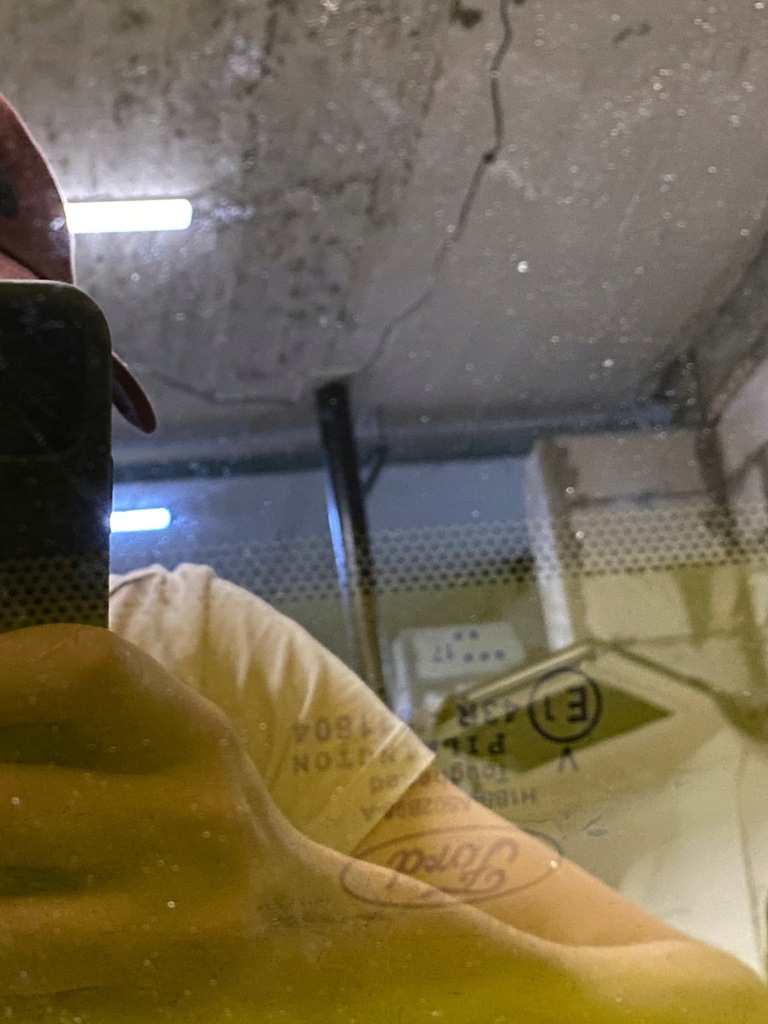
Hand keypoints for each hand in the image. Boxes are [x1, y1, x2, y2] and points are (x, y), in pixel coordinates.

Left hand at [0, 623, 296, 1015]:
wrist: (301, 933)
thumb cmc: (209, 818)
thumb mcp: (179, 747)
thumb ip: (86, 722)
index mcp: (196, 738)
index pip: (82, 671)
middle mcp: (195, 824)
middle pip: (8, 800)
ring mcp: (172, 928)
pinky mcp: (146, 1007)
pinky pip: (20, 987)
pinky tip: (1, 923)